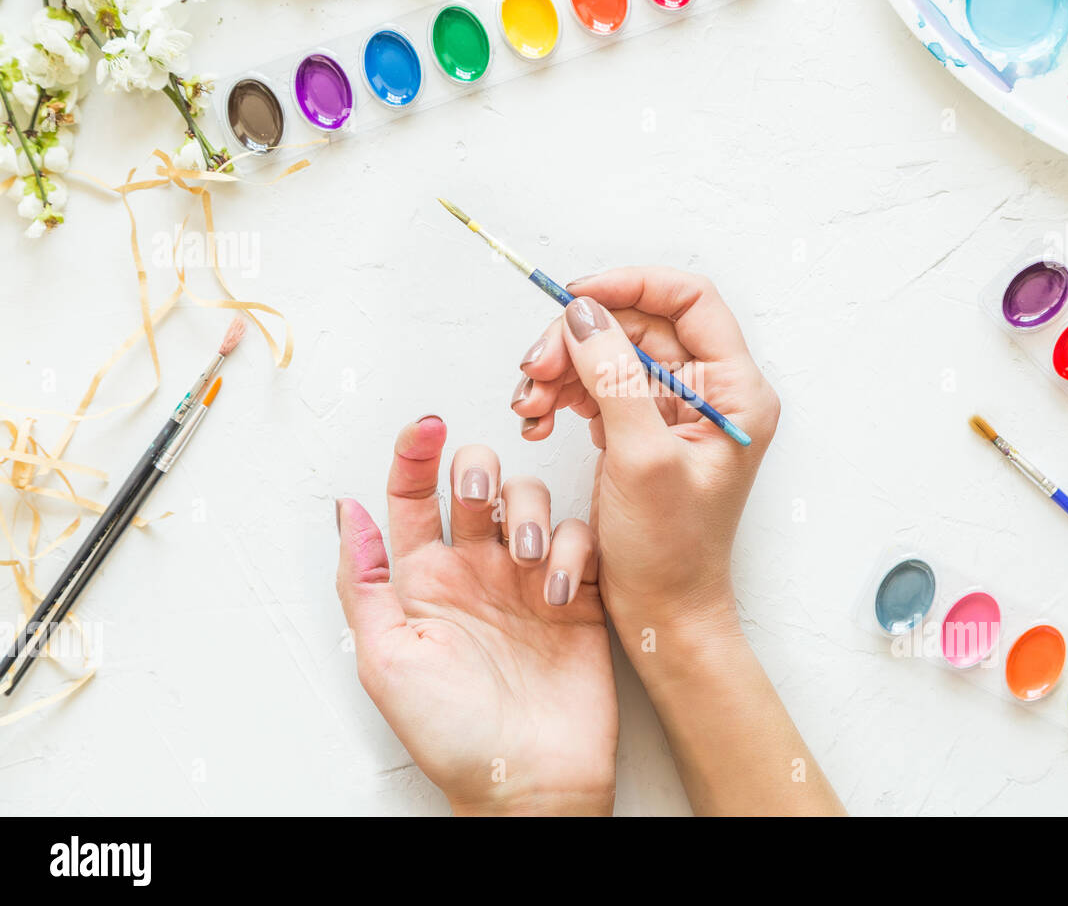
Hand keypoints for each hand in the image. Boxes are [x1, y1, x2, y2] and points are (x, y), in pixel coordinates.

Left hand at [335, 416, 616, 815]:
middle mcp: (474, 570)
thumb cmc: (452, 734)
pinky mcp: (574, 593)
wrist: (529, 781)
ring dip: (528, 514)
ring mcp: (525, 579)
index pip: (413, 496)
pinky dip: (570, 550)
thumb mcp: (384, 658)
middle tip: (480, 500)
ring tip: (525, 563)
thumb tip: (346, 510)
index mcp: (423, 580)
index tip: (426, 427)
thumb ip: (364, 580)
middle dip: (480, 472)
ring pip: (531, 499)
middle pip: (478, 482)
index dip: (416, 454)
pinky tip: (556, 591)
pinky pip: (579, 537)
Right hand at [509, 267, 780, 635]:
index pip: (690, 301)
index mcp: (736, 391)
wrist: (662, 610)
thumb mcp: (642, 459)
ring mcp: (672, 409)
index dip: (632, 286)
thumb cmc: (671, 550)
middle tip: (534, 370)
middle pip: (638, 324)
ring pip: (609, 352)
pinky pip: (596, 385)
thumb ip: (615, 378)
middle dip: (580, 338)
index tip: (574, 297)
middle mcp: (710, 392)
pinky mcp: (639, 427)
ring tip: (529, 405)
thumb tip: (585, 314)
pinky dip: (561, 394)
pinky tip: (538, 419)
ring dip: (562, 368)